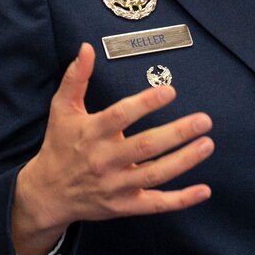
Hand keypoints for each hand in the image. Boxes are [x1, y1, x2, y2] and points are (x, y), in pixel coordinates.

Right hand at [10, 43, 213, 254]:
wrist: (47, 194)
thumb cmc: (60, 145)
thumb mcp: (62, 110)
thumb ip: (76, 78)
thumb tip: (86, 48)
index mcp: (91, 134)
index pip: (120, 116)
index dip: (145, 104)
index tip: (170, 91)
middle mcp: (104, 161)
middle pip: (145, 147)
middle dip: (176, 133)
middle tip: (204, 120)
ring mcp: (116, 186)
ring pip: (155, 174)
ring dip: (184, 161)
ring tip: (208, 144)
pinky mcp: (124, 206)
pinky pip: (155, 204)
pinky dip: (181, 200)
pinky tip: (204, 190)